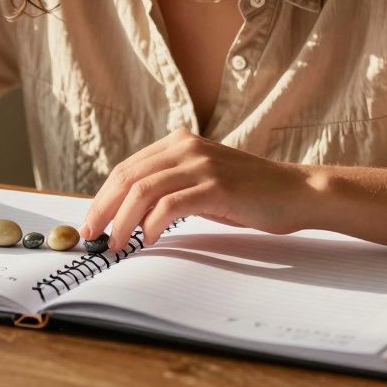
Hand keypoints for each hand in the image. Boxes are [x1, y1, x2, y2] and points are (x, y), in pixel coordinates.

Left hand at [80, 128, 306, 251]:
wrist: (295, 192)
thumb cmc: (248, 194)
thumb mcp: (202, 181)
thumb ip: (170, 186)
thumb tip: (127, 213)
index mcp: (178, 142)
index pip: (127, 169)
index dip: (103, 197)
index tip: (91, 222)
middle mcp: (186, 147)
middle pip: (128, 177)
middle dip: (104, 209)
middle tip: (93, 236)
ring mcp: (201, 164)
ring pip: (144, 190)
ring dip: (123, 221)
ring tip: (117, 244)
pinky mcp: (216, 185)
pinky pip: (171, 204)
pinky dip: (152, 224)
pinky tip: (149, 239)